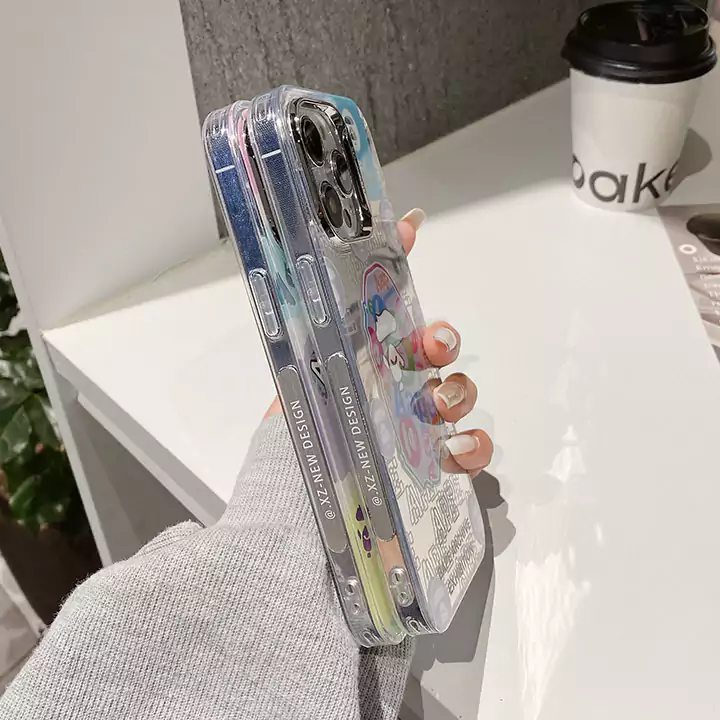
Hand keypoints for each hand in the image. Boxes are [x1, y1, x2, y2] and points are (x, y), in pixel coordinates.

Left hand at [265, 207, 492, 476]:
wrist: (290, 507)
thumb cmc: (299, 429)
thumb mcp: (312, 358)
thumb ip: (341, 297)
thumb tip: (385, 231)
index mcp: (365, 360)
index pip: (400, 318)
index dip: (413, 291)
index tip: (419, 272)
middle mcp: (393, 388)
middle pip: (439, 356)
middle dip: (443, 343)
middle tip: (432, 347)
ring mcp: (416, 428)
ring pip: (459, 398)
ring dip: (458, 393)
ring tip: (435, 405)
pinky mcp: (430, 468)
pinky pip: (470, 453)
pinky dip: (474, 448)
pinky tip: (456, 449)